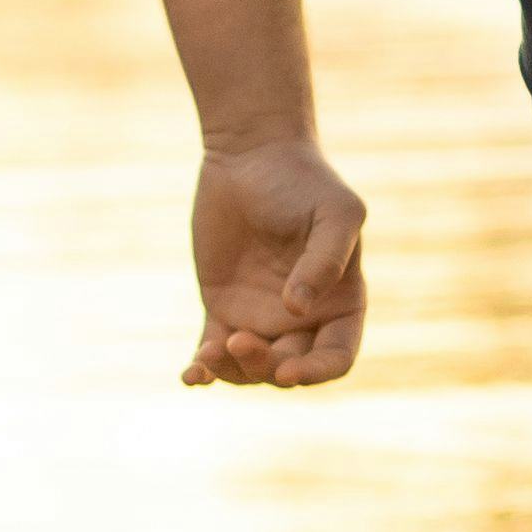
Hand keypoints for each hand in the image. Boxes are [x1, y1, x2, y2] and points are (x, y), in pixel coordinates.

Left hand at [186, 135, 369, 383]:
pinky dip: (203, 370)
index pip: (337, 357)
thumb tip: (297, 311)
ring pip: (249, 369)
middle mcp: (304, 318)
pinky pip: (213, 351)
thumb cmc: (303, 181)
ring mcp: (262, 316)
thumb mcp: (333, 213)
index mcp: (341, 302)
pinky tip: (190, 376)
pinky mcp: (223, 308)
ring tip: (208, 355)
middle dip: (266, 367)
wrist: (251, 155)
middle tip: (239, 340)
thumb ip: (325, 261)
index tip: (288, 371)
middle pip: (289, 368)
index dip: (317, 372)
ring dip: (231, 371)